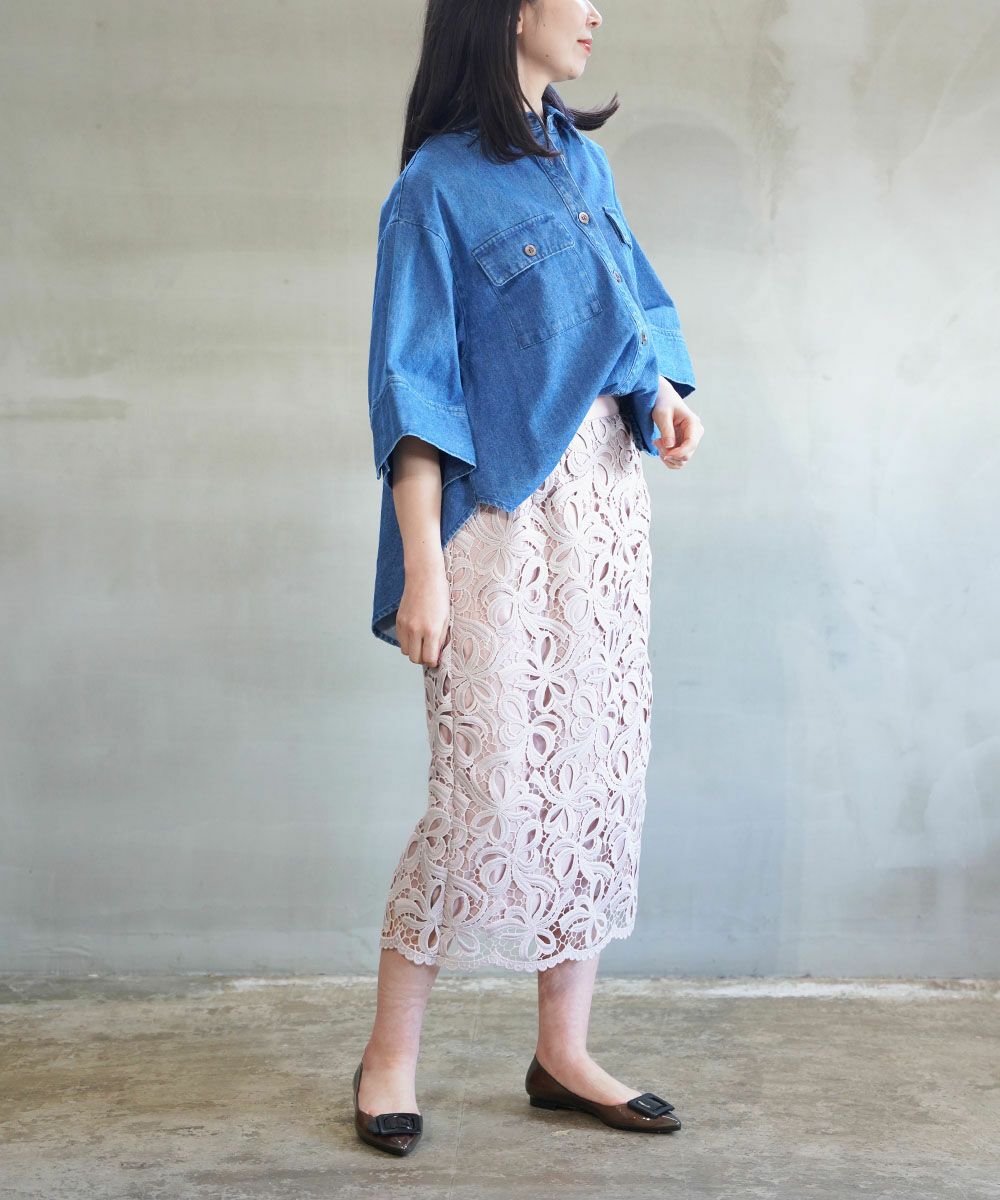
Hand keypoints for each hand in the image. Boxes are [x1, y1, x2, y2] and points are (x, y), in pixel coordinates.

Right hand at [396, 552, 451, 666]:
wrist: (424, 577)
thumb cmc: (439, 595)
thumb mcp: (446, 618)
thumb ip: (441, 638)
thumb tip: (437, 654)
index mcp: (431, 630)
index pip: (428, 658)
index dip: (433, 662)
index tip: (436, 659)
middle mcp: (416, 630)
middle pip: (415, 659)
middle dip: (422, 658)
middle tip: (429, 652)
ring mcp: (405, 625)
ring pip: (406, 651)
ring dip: (413, 650)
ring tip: (422, 642)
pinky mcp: (398, 620)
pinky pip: (400, 640)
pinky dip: (407, 641)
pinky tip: (415, 633)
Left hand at [650, 377, 704, 468]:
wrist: (664, 399)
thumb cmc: (663, 403)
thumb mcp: (662, 414)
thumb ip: (666, 430)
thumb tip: (670, 447)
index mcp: (693, 423)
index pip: (691, 444)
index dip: (678, 453)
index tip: (664, 454)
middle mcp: (695, 433)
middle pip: (687, 455)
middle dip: (670, 454)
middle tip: (656, 442)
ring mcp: (690, 440)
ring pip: (682, 460)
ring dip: (668, 457)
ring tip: (658, 444)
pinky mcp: (684, 444)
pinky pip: (678, 459)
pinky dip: (668, 458)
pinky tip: (661, 448)